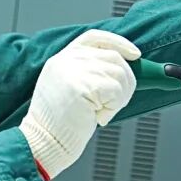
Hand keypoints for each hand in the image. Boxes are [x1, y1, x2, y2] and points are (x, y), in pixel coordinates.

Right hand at [19, 30, 139, 180]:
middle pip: (114, 57)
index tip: (135, 54)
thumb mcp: (71, 87)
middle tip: (114, 104)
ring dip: (119, 98)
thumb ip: (90, 72)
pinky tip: (99, 116)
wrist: (45, 142)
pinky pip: (116, 90)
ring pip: (119, 74)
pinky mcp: (82, 85)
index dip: (118, 43)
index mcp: (62, 58)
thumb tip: (124, 70)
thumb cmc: (60, 123)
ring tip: (101, 111)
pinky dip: (114, 107)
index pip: (95, 38)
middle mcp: (66, 60)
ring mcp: (73, 70)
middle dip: (126, 82)